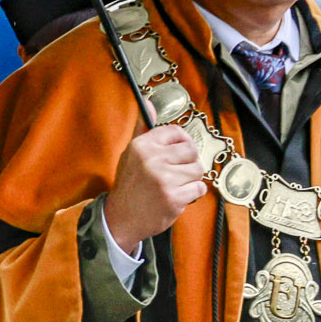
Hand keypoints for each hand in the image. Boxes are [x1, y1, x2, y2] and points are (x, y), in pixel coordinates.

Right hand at [100, 125, 206, 252]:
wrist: (121, 218)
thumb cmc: (129, 184)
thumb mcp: (131, 153)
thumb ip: (143, 129)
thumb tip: (150, 103)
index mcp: (142, 146)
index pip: (177, 132)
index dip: (181, 143)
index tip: (177, 153)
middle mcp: (152, 160)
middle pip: (191, 151)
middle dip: (188, 163)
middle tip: (176, 172)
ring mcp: (164, 180)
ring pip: (197, 170)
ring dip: (190, 179)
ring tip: (176, 184)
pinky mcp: (174, 198)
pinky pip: (199, 189)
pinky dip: (192, 194)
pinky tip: (178, 196)